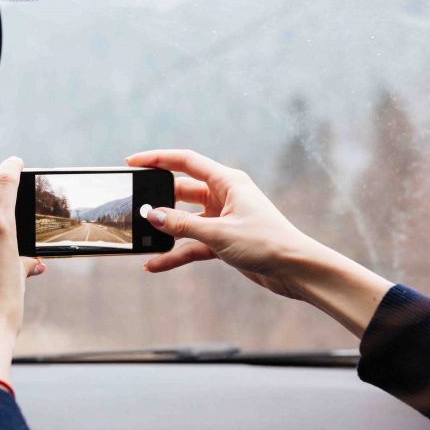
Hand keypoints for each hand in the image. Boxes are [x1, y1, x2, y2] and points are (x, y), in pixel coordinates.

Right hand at [126, 149, 392, 336]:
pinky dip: (176, 253)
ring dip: (166, 230)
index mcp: (227, 181)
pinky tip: (156, 264)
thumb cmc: (266, 242)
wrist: (296, 270)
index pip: (186, 162)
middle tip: (133, 206)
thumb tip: (152, 216)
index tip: (132, 163)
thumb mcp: (218, 233)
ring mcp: (223, 219)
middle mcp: (224, 196)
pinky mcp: (223, 240)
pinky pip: (192, 243)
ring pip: (184, 220)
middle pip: (181, 191)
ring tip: (141, 237)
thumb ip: (181, 224)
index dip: (157, 160)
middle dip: (157, 199)